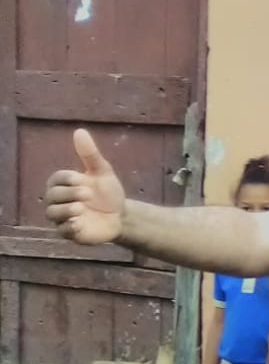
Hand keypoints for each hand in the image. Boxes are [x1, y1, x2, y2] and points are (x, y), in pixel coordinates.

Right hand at [45, 129, 125, 244]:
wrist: (121, 216)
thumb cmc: (108, 192)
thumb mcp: (102, 172)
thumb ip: (90, 154)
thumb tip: (79, 131)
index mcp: (63, 184)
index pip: (56, 179)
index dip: (66, 179)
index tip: (81, 178)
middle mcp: (58, 200)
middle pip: (52, 196)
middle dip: (69, 194)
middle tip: (88, 193)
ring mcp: (63, 217)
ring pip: (53, 213)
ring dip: (65, 210)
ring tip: (81, 208)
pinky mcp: (70, 232)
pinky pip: (62, 231)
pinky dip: (69, 227)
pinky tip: (79, 223)